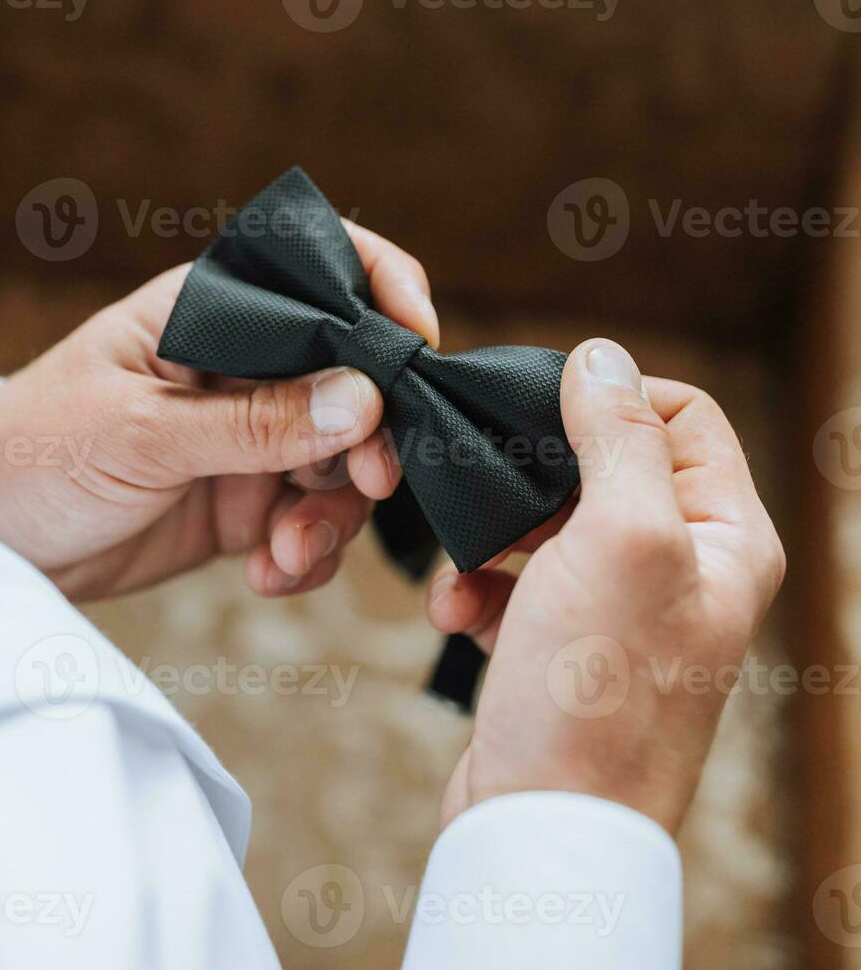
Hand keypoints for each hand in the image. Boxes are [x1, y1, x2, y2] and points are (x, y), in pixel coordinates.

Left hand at [0, 221, 439, 601]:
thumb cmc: (37, 451)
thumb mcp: (141, 434)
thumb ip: (253, 422)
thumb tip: (366, 399)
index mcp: (212, 310)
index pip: (325, 271)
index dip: (385, 295)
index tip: (418, 351)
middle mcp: (243, 365)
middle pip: (355, 381)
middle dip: (373, 437)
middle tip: (367, 483)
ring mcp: (248, 435)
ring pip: (342, 463)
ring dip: (333, 514)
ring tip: (286, 552)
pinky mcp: (242, 500)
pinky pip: (309, 522)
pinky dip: (304, 553)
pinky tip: (266, 572)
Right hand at [426, 339, 785, 833]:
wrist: (542, 822)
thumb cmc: (594, 694)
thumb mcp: (618, 540)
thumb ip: (618, 438)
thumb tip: (601, 356)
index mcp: (723, 535)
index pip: (683, 415)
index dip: (611, 398)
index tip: (539, 409)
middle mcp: (679, 568)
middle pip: (602, 465)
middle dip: (532, 474)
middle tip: (486, 487)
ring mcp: (617, 611)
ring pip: (545, 523)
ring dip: (492, 533)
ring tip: (465, 564)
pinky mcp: (559, 647)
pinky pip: (512, 582)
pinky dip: (474, 586)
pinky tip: (454, 612)